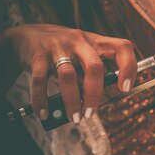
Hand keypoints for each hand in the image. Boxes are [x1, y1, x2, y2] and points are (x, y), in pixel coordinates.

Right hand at [0, 24, 136, 120]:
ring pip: (68, 76)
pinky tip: (43, 112)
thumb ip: (90, 75)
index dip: (128, 67)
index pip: (121, 47)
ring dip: (72, 101)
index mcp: (95, 42)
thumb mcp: (80, 57)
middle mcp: (79, 41)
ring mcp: (58, 46)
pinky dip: (42, 99)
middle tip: (90, 113)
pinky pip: (40, 80)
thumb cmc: (61, 52)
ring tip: (73, 117)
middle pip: (94, 67)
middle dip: (94, 95)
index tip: (126, 88)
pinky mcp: (38, 55)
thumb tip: (97, 102)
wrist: (26, 37)